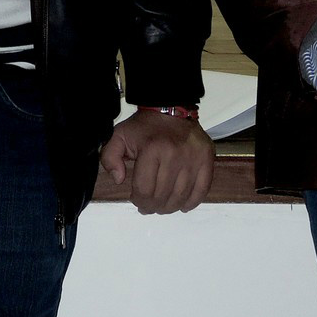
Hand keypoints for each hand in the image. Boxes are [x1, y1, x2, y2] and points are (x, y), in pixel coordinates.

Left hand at [99, 110, 214, 213]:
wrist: (171, 108)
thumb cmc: (145, 127)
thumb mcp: (119, 136)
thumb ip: (110, 157)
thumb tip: (118, 179)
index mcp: (151, 149)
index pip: (144, 189)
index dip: (138, 200)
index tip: (137, 200)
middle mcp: (174, 155)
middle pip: (162, 196)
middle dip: (153, 206)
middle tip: (149, 207)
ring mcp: (193, 159)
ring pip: (181, 196)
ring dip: (170, 207)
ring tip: (163, 207)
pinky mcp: (206, 160)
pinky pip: (201, 190)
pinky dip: (192, 202)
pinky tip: (182, 205)